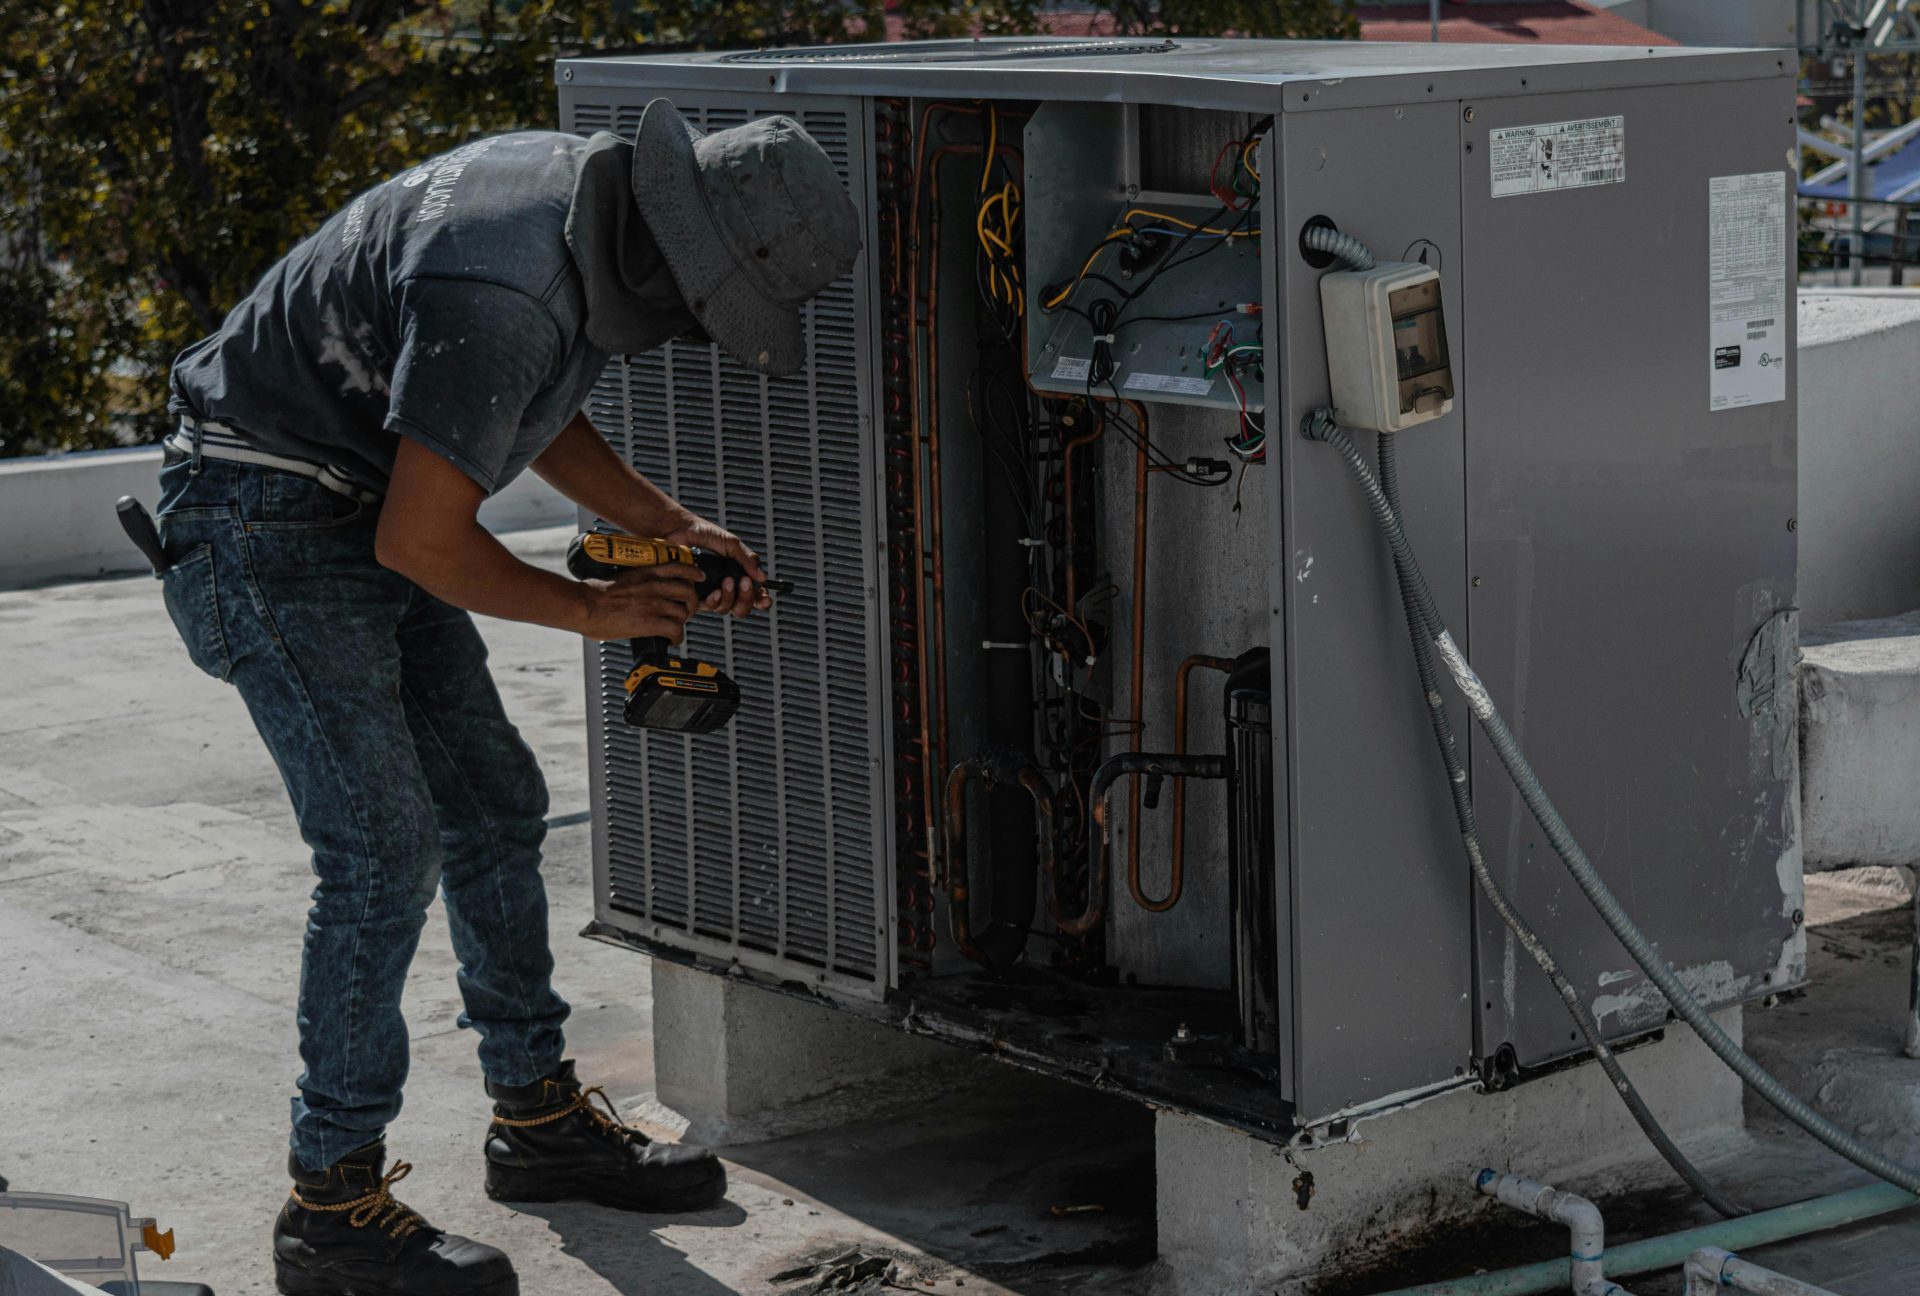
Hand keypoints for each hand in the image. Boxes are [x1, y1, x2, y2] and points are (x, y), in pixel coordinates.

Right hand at [577, 563, 703, 641]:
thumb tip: (640, 590)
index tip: (698, 577)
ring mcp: (654, 604)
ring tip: (675, 627)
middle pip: (688, 592)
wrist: (585, 605)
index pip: (679, 567)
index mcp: (646, 573)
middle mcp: (654, 586)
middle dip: (691, 603)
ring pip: (684, 613)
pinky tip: (671, 640)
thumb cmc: (595, 593)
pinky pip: (676, 630)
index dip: (693, 573)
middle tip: (686, 611)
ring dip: (682, 622)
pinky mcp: (651, 622)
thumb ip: (637, 582)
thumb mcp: (622, 578)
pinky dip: (677, 637)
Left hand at [661, 509, 771, 618]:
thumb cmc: (705, 534)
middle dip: (746, 599)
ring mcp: (709, 592)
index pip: (754, 595)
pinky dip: (715, 600)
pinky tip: (714, 592)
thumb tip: (762, 577)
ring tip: (727, 580)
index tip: (765, 599)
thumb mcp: (731, 543)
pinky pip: (708, 606)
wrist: (679, 529)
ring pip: (726, 608)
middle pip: (741, 608)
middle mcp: (724, 588)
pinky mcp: (694, 595)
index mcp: (737, 575)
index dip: (761, 601)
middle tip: (744, 582)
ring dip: (730, 597)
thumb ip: (747, 559)